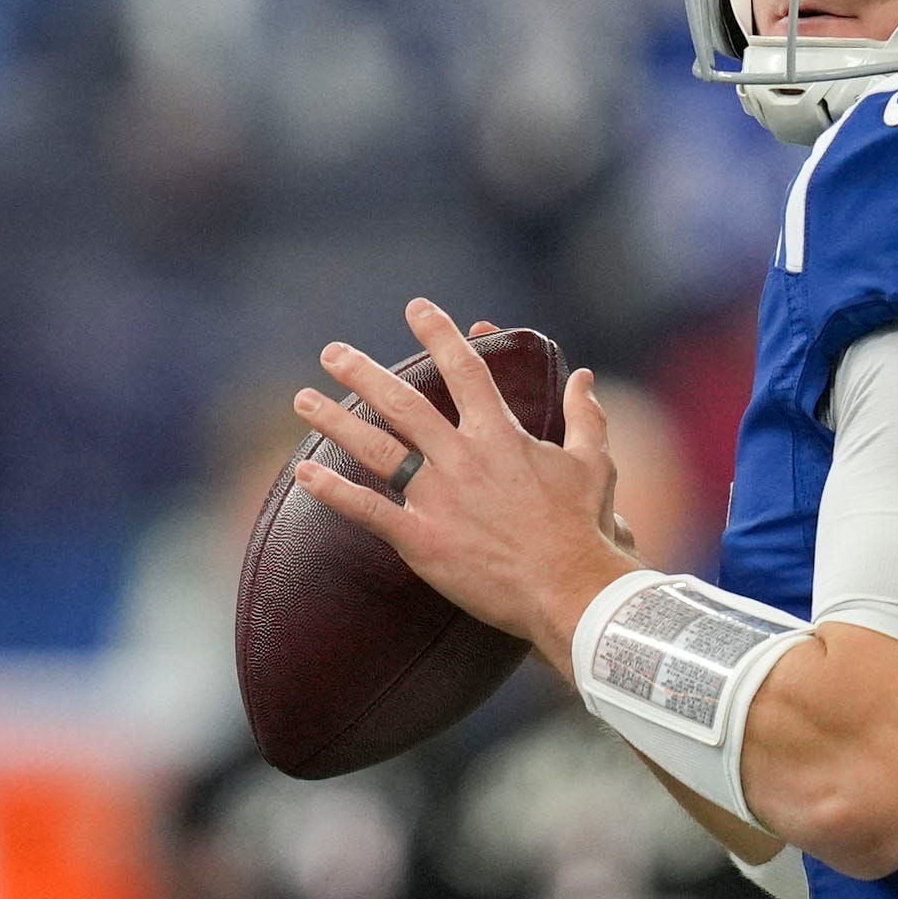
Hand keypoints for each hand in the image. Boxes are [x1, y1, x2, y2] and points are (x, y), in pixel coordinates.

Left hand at [292, 299, 637, 666]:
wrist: (569, 589)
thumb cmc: (581, 528)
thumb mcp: (594, 464)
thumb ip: (585, 416)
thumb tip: (584, 377)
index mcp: (500, 435)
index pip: (464, 370)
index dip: (439, 334)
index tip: (417, 309)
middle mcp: (462, 458)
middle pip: (403, 403)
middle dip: (363, 372)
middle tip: (332, 352)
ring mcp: (438, 498)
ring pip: (376, 448)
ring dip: (335, 422)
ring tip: (303, 399)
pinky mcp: (422, 540)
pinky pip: (369, 511)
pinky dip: (334, 493)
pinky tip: (302, 474)